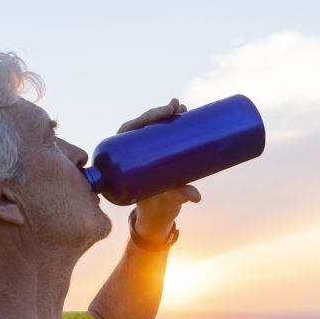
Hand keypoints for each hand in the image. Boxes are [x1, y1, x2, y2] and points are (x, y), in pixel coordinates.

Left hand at [117, 98, 201, 240]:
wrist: (155, 211)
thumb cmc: (155, 204)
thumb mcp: (165, 197)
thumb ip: (178, 195)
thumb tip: (196, 197)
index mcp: (123, 156)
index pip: (131, 128)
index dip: (148, 117)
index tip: (165, 112)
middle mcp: (131, 149)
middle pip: (144, 123)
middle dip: (160, 112)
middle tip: (177, 107)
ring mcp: (143, 148)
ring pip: (153, 125)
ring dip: (166, 112)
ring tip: (181, 107)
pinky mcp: (154, 150)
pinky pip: (159, 131)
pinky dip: (169, 120)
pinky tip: (180, 110)